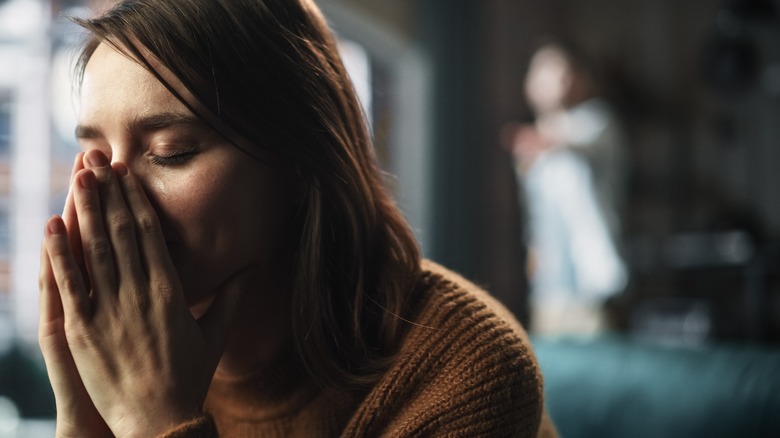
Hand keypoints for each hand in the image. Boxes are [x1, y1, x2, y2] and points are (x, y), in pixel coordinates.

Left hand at [41, 150, 250, 435]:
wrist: (160, 422)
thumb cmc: (189, 379)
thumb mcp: (214, 335)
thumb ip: (233, 298)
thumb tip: (254, 268)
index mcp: (170, 291)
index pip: (150, 234)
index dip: (135, 200)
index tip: (126, 174)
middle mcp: (140, 294)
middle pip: (121, 232)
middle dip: (108, 192)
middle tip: (96, 158)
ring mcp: (110, 310)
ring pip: (95, 249)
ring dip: (85, 210)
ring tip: (77, 176)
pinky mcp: (84, 330)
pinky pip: (70, 284)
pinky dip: (60, 252)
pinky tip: (52, 224)